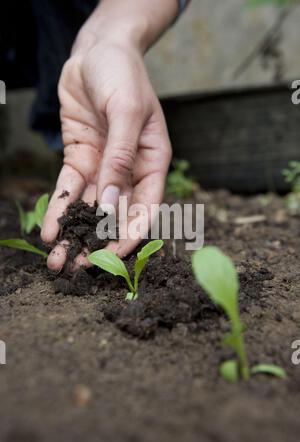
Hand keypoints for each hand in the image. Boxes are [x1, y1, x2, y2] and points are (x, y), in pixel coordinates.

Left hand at [41, 38, 171, 270]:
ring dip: (74, 235)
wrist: (97, 51)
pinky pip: (69, 189)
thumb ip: (121, 158)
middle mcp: (129, 171)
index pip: (146, 208)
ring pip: (88, 208)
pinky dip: (59, 209)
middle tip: (78, 269)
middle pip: (114, 215)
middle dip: (96, 243)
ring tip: (58, 261)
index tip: (113, 257)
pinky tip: (50, 230)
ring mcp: (103, 167)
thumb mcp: (127, 112)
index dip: (131, 235)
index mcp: (153, 164)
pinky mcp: (81, 159)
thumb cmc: (124, 76)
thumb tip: (110, 204)